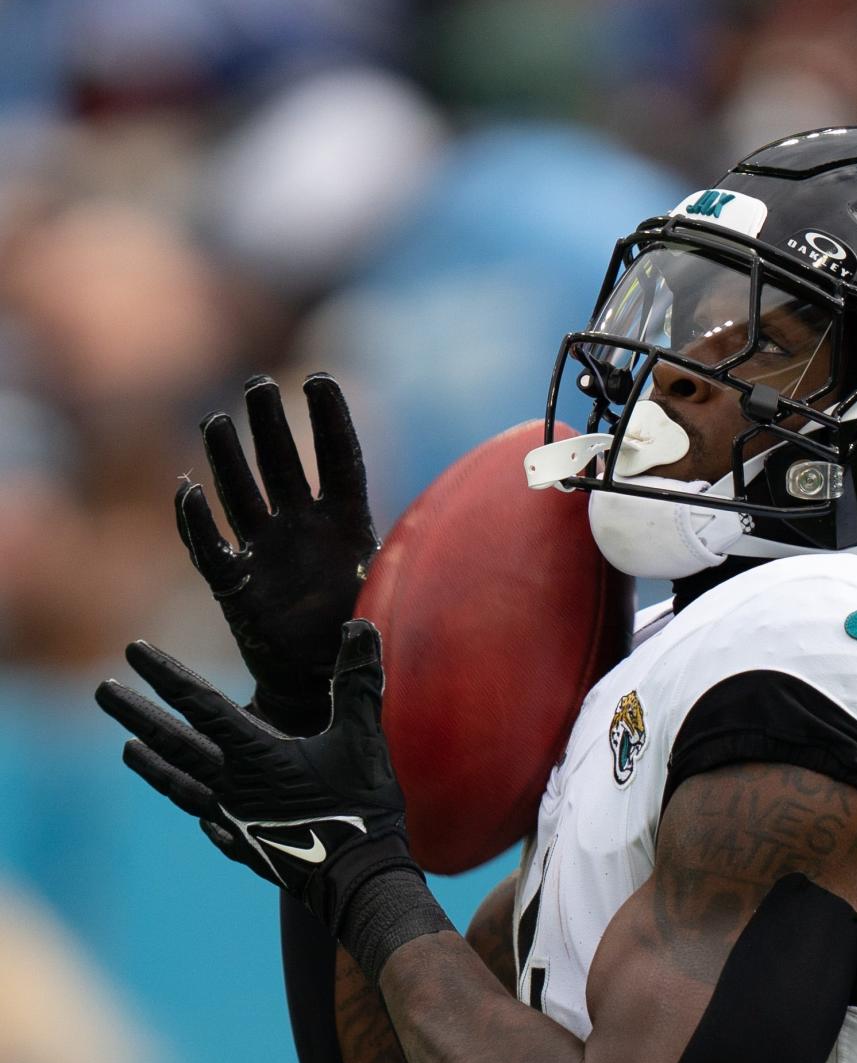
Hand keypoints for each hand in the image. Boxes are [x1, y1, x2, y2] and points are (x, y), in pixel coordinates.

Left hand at [96, 620, 412, 934]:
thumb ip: (358, 682)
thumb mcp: (364, 739)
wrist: (358, 883)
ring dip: (150, 764)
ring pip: (180, 786)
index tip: (134, 651)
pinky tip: (194, 810)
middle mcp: (233, 786)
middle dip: (136, 713)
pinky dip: (194, 807)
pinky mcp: (245, 847)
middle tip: (103, 691)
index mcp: (255, 756)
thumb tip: (358, 625)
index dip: (166, 675)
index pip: (200, 706)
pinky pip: (208, 822)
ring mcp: (234, 820)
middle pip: (173, 744)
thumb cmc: (362, 809)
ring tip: (126, 748)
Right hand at [177, 374, 378, 732]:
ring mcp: (266, 552)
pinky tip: (186, 489)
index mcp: (347, 524)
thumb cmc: (360, 635)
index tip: (321, 378)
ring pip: (242, 495)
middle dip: (270, 426)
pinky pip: (209, 549)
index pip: (338, 461)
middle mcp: (302, 529)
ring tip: (217, 421)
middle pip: (282, 465)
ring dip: (227, 460)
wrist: (321, 684)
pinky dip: (194, 523)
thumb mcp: (394, 594)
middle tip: (257, 384)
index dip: (331, 421)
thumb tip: (464, 541)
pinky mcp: (235, 585)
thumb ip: (413, 568)